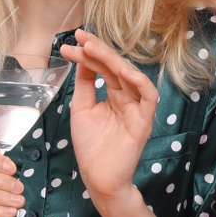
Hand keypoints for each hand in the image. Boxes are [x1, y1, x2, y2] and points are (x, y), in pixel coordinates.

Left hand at [60, 28, 158, 204]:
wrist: (98, 178)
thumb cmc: (91, 147)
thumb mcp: (82, 108)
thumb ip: (85, 83)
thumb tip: (83, 58)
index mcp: (114, 95)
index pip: (102, 68)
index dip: (87, 54)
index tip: (67, 45)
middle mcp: (127, 97)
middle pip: (115, 67)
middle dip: (97, 49)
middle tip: (80, 38)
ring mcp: (137, 108)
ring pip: (130, 75)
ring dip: (112, 59)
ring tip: (92, 48)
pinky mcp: (144, 121)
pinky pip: (148, 95)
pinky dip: (137, 80)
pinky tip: (121, 69)